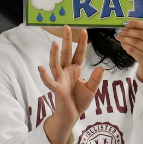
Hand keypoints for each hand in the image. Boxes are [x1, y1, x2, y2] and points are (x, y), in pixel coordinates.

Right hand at [39, 26, 103, 143]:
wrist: (71, 116)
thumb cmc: (79, 101)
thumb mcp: (91, 89)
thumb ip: (95, 79)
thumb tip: (101, 67)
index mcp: (75, 70)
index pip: (79, 53)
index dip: (81, 43)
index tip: (84, 30)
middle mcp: (66, 72)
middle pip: (66, 54)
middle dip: (66, 41)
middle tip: (66, 27)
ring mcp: (60, 80)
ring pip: (56, 64)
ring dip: (55, 55)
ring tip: (55, 44)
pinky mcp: (57, 89)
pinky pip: (49, 82)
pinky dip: (44, 75)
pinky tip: (41, 68)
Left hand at [115, 21, 142, 84]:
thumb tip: (128, 26)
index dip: (136, 23)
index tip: (126, 23)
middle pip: (141, 33)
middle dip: (128, 31)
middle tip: (119, 30)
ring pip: (136, 42)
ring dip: (125, 38)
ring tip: (118, 36)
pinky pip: (133, 50)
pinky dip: (126, 46)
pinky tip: (122, 43)